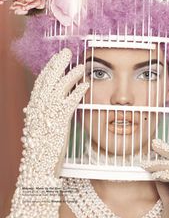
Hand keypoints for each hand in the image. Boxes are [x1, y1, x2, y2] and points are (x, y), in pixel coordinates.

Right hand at [6, 48, 88, 217]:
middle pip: (49, 78)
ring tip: (82, 66)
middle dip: (58, 63)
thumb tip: (52, 100)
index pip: (41, 81)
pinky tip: (86, 84)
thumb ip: (45, 110)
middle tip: (67, 52)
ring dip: (72, 74)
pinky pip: (70, 101)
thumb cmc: (41, 145)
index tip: (57, 58)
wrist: (38, 166)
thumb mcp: (40, 124)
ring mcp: (48, 113)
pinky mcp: (59, 121)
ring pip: (60, 87)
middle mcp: (39, 106)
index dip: (50, 67)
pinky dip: (78, 91)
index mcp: (34, 106)